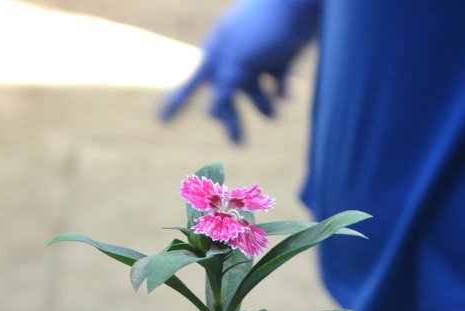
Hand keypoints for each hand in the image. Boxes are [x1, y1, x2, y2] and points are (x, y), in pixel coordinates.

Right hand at [159, 0, 320, 142]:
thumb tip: (210, 114)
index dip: (176, 103)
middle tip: (237, 142)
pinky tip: (284, 93)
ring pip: (255, 89)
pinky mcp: (282, 52)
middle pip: (227, 94)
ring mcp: (259, 54)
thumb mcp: (240, 63)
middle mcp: (234, 56)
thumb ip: (225, 89)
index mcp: (217, 55)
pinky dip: (280, 90)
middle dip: (231, 117)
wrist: (301, 0)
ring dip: (262, 105)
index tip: (162, 120)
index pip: (191, 85)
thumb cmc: (265, 27)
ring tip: (273, 113)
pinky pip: (277, 80)